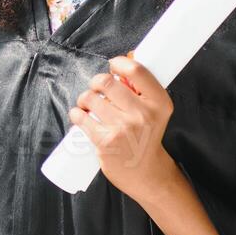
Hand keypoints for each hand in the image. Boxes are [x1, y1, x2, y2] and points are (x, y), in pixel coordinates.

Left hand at [69, 55, 182, 199]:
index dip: (118, 63)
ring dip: (85, 99)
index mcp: (159, 102)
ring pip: (89, 98)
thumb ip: (141, 88)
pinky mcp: (105, 142)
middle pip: (106, 81)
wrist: (145, 171)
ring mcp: (123, 128)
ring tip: (89, 106)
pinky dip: (76, 114)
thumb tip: (122, 63)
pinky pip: (80, 117)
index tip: (113, 66)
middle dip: (97, 82)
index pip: (136, 70)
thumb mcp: (154, 110)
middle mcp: (143, 114)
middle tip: (98, 90)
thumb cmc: (146, 135)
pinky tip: (81, 116)